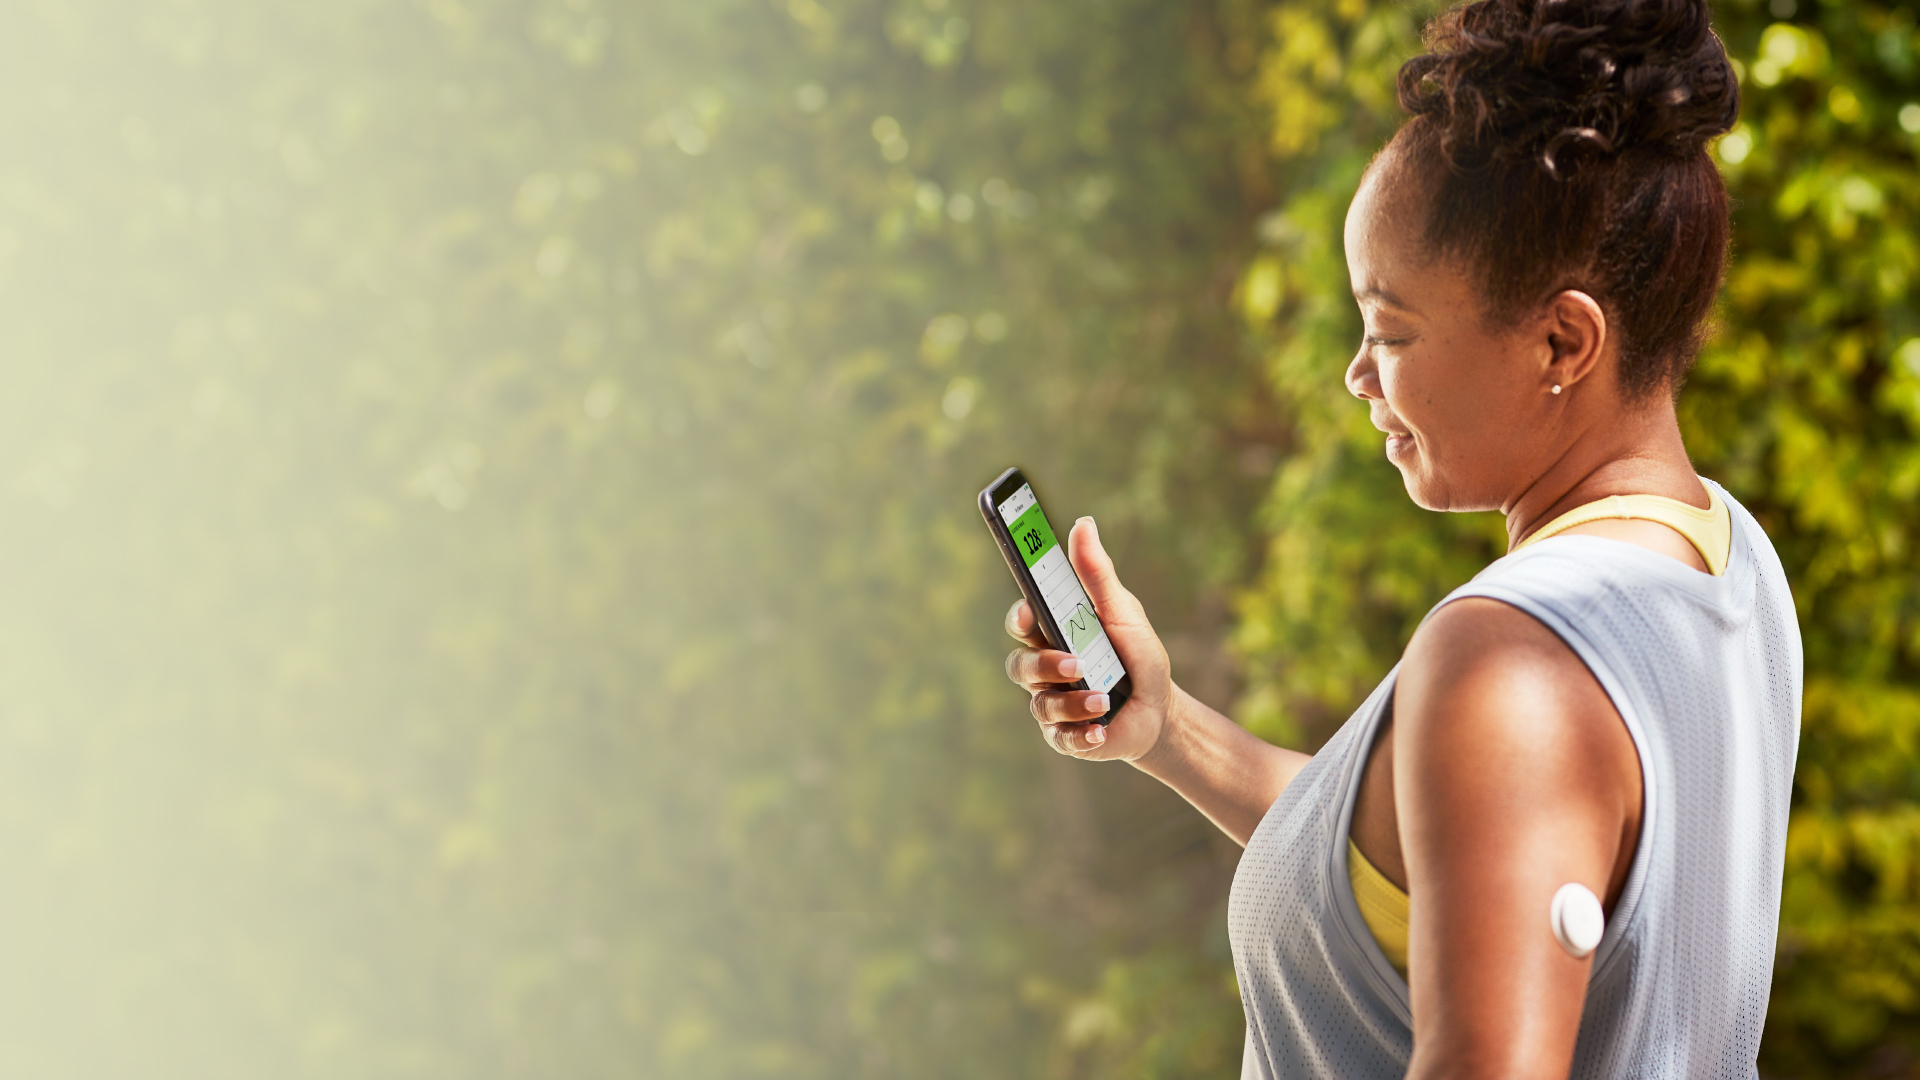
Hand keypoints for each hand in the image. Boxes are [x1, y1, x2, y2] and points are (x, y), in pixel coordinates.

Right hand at [1003, 517, 1171, 761]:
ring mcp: (1052, 703)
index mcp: (1053, 633)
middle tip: (1077, 663)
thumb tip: (1083, 525)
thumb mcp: (1122, 611)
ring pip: (1041, 704)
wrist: (1160, 709)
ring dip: (1071, 702)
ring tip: (1103, 700)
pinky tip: (1100, 730)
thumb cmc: (1135, 655)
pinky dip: (1080, 734)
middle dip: (1045, 664)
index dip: (1020, 618)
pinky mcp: (1066, 736)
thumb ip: (1097, 574)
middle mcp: (1045, 668)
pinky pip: (1061, 737)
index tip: (1029, 614)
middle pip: (1020, 665)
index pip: (1022, 622)